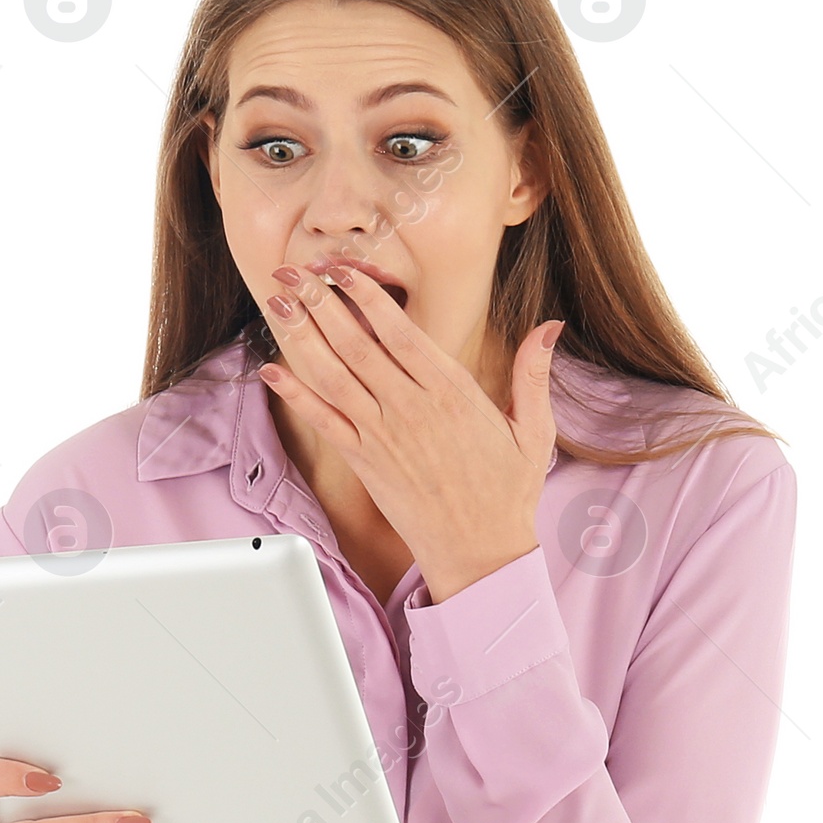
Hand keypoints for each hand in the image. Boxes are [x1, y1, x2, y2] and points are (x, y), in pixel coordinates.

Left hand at [259, 259, 562, 602]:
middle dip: (321, 302)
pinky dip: (295, 394)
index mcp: (452, 392)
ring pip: (333, 375)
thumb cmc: (508, 493)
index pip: (399, 331)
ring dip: (302, 335)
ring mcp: (383, 436)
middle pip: (357, 344)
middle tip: (294, 269)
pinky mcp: (365, 464)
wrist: (480, 554)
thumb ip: (533, 375)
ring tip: (278, 301)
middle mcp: (411, 409)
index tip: (342, 267)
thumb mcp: (534, 430)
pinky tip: (271, 369)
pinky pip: (323, 421)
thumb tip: (551, 326)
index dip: (365, 295)